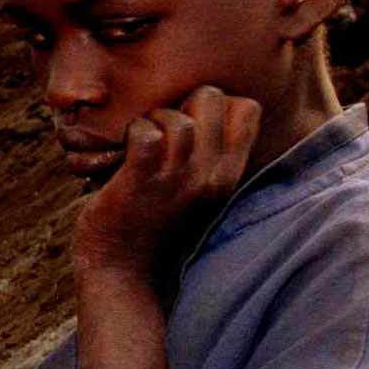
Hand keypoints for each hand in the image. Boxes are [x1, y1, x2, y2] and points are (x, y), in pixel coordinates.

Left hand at [74, 86, 260, 280]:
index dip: (215, 101)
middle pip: (211, 97)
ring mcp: (177, 179)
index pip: (248, 109)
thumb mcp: (192, 187)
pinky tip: (122, 151)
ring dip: (150, 119)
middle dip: (180, 100)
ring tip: (138, 142)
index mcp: (227, 174)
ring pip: (177, 118)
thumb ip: (203, 154)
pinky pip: (146, 135)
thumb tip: (193, 105)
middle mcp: (210, 176)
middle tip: (159, 126)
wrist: (121, 271)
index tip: (189, 119)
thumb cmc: (149, 220)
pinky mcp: (142, 182)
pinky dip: (131, 133)